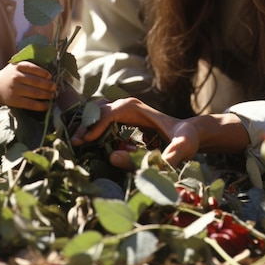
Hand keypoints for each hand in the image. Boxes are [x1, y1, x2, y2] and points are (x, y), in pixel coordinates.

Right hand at [0, 61, 56, 109]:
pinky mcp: (14, 101)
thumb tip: (50, 75)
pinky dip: (40, 105)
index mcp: (18, 66)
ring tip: (53, 95)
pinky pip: (30, 104)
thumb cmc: (12, 75)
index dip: (44, 73)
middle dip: (49, 86)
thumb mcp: (18, 66)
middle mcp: (16, 77)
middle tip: (55, 88)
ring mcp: (15, 89)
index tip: (51, 77)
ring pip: (35, 93)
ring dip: (47, 95)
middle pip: (36, 82)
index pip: (34, 68)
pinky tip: (46, 105)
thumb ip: (30, 67)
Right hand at [71, 97, 249, 167]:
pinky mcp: (122, 119)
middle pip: (99, 109)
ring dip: (86, 126)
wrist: (190, 133)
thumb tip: (118, 159)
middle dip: (85, 125)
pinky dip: (91, 128)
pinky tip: (86, 144)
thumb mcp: (181, 149)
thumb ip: (162, 156)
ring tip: (77, 144)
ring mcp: (124, 110)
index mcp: (138, 109)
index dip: (96, 125)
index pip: (110, 112)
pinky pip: (101, 119)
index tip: (86, 141)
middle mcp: (128, 106)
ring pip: (97, 112)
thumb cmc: (186, 140)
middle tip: (75, 144)